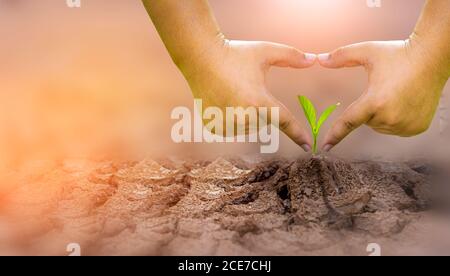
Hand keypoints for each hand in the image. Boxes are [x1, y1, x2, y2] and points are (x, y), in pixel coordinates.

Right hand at [181, 39, 316, 150]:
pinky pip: (232, 129)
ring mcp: (226, 123)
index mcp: (258, 100)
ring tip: (231, 94)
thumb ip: (291, 56)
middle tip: (245, 89)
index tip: (308, 146)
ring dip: (246, 115)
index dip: (298, 134)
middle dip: (260, 108)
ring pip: (247, 127)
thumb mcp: (265, 51)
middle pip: (263, 122)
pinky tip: (223, 102)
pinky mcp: (214, 127)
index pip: (284, 122)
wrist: (200, 57)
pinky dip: (232, 119)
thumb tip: (314, 59)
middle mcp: (242, 116)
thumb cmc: (236, 53)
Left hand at [318, 39, 448, 151]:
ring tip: (398, 93)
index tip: (325, 147)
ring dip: (383, 114)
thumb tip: (319, 59)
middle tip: (386, 88)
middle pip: (367, 120)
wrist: (433, 57)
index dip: (335, 135)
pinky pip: (396, 128)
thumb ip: (342, 57)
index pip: (348, 122)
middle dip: (370, 107)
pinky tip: (406, 102)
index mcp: (375, 101)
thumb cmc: (397, 53)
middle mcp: (390, 117)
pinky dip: (397, 118)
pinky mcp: (416, 128)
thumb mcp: (367, 52)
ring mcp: (405, 125)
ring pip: (381, 126)